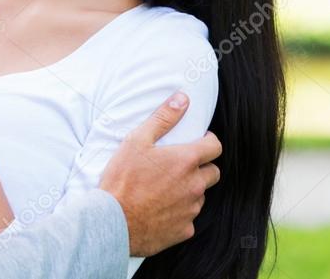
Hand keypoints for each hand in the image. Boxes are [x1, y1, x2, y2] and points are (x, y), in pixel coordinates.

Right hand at [98, 93, 221, 256]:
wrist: (113, 221)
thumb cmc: (123, 178)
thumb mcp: (137, 140)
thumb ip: (163, 118)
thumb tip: (183, 99)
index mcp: (186, 161)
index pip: (215, 147)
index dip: (208, 142)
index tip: (198, 141)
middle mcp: (195, 185)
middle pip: (213, 173)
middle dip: (202, 166)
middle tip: (179, 165)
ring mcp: (191, 209)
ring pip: (200, 195)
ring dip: (189, 189)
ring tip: (165, 187)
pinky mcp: (185, 230)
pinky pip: (189, 217)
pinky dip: (179, 212)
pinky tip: (160, 208)